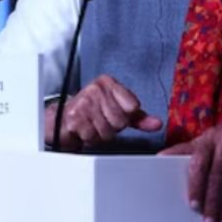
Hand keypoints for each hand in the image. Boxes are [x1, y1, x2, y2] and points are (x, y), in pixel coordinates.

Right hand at [45, 74, 162, 150]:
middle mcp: (96, 89)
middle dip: (112, 127)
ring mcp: (84, 102)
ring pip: (107, 131)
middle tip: (101, 121)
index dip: (126, 116)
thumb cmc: (93, 113)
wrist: (63, 120)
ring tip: (92, 125)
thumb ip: (139, 117)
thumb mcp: (118, 110)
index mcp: (109, 82)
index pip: (133, 107)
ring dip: (100, 134)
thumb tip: (158, 123)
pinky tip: (84, 130)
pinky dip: (90, 138)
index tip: (114, 113)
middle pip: (120, 121)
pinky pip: (93, 136)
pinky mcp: (75, 117)